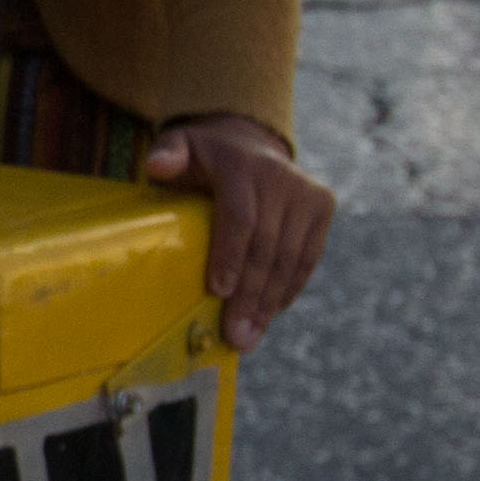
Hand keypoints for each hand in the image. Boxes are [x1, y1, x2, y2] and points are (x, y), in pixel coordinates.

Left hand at [139, 111, 333, 352]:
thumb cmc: (204, 158)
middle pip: (266, 246)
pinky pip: (308, 257)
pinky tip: (270, 315)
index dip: (230, 256)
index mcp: (241, 165)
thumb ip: (167, 154)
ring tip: (251, 337)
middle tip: (236, 336)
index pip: (240, 217)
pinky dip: (289, 289)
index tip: (218, 293)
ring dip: (270, 302)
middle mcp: (280, 176)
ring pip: (289, 257)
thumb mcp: (180, 146)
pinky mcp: (322, 206)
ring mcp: (306, 192)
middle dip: (250, 295)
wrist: (250, 143)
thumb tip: (156, 165)